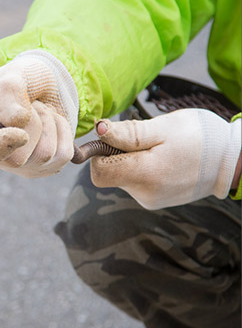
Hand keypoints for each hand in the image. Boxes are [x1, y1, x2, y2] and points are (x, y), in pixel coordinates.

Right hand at [0, 50, 78, 177]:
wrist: (46, 85)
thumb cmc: (22, 79)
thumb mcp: (12, 74)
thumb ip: (8, 92)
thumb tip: (19, 120)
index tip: (21, 133)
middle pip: (19, 157)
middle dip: (34, 121)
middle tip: (31, 104)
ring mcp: (20, 165)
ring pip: (45, 154)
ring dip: (50, 122)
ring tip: (40, 110)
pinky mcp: (46, 168)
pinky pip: (64, 155)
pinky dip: (63, 130)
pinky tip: (51, 122)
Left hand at [91, 109, 241, 208]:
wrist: (232, 160)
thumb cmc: (199, 137)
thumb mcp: (163, 127)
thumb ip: (129, 132)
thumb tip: (99, 131)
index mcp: (145, 175)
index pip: (98, 173)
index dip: (99, 154)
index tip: (113, 139)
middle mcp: (144, 193)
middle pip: (109, 175)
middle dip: (118, 155)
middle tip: (144, 141)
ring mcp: (150, 199)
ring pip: (122, 178)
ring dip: (132, 161)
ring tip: (159, 150)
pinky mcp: (155, 200)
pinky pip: (136, 183)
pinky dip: (143, 170)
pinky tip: (163, 161)